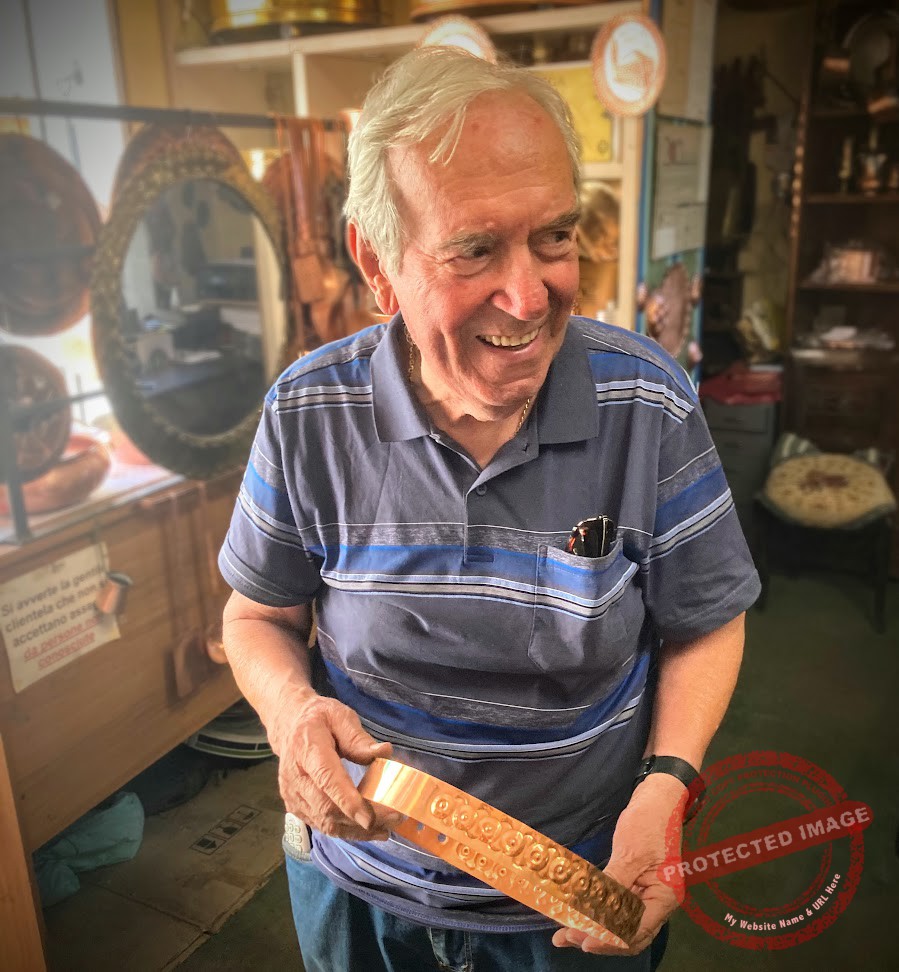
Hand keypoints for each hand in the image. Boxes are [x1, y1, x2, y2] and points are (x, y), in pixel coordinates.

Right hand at [270, 690, 401, 841]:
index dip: (347, 800)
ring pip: (325, 822)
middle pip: (327, 807)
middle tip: (395, 818)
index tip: (370, 817)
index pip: (326, 778)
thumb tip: (385, 752)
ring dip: (357, 830)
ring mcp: (292, 795)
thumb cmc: (319, 719)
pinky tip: (369, 830)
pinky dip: (347, 832)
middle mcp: (295, 776)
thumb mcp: (340, 716)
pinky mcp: (295, 807)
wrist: (289, 727)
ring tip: (387, 828)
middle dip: (362, 819)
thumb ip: (358, 737)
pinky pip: (322, 826)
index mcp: (307, 749)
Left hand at [552, 774, 686, 955]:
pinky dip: (601, 913)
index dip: (608, 940)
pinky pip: (619, 908)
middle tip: (566, 937)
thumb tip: (592, 910)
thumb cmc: (648, 822)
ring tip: (566, 932)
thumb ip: (614, 883)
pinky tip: (581, 915)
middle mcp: (659, 902)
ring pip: (623, 924)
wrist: (656, 797)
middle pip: (630, 934)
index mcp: (664, 897)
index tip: (581, 940)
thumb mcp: (630, 852)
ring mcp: (649, 895)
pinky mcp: (637, 885)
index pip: (636, 931)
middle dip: (599, 939)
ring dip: (597, 929)